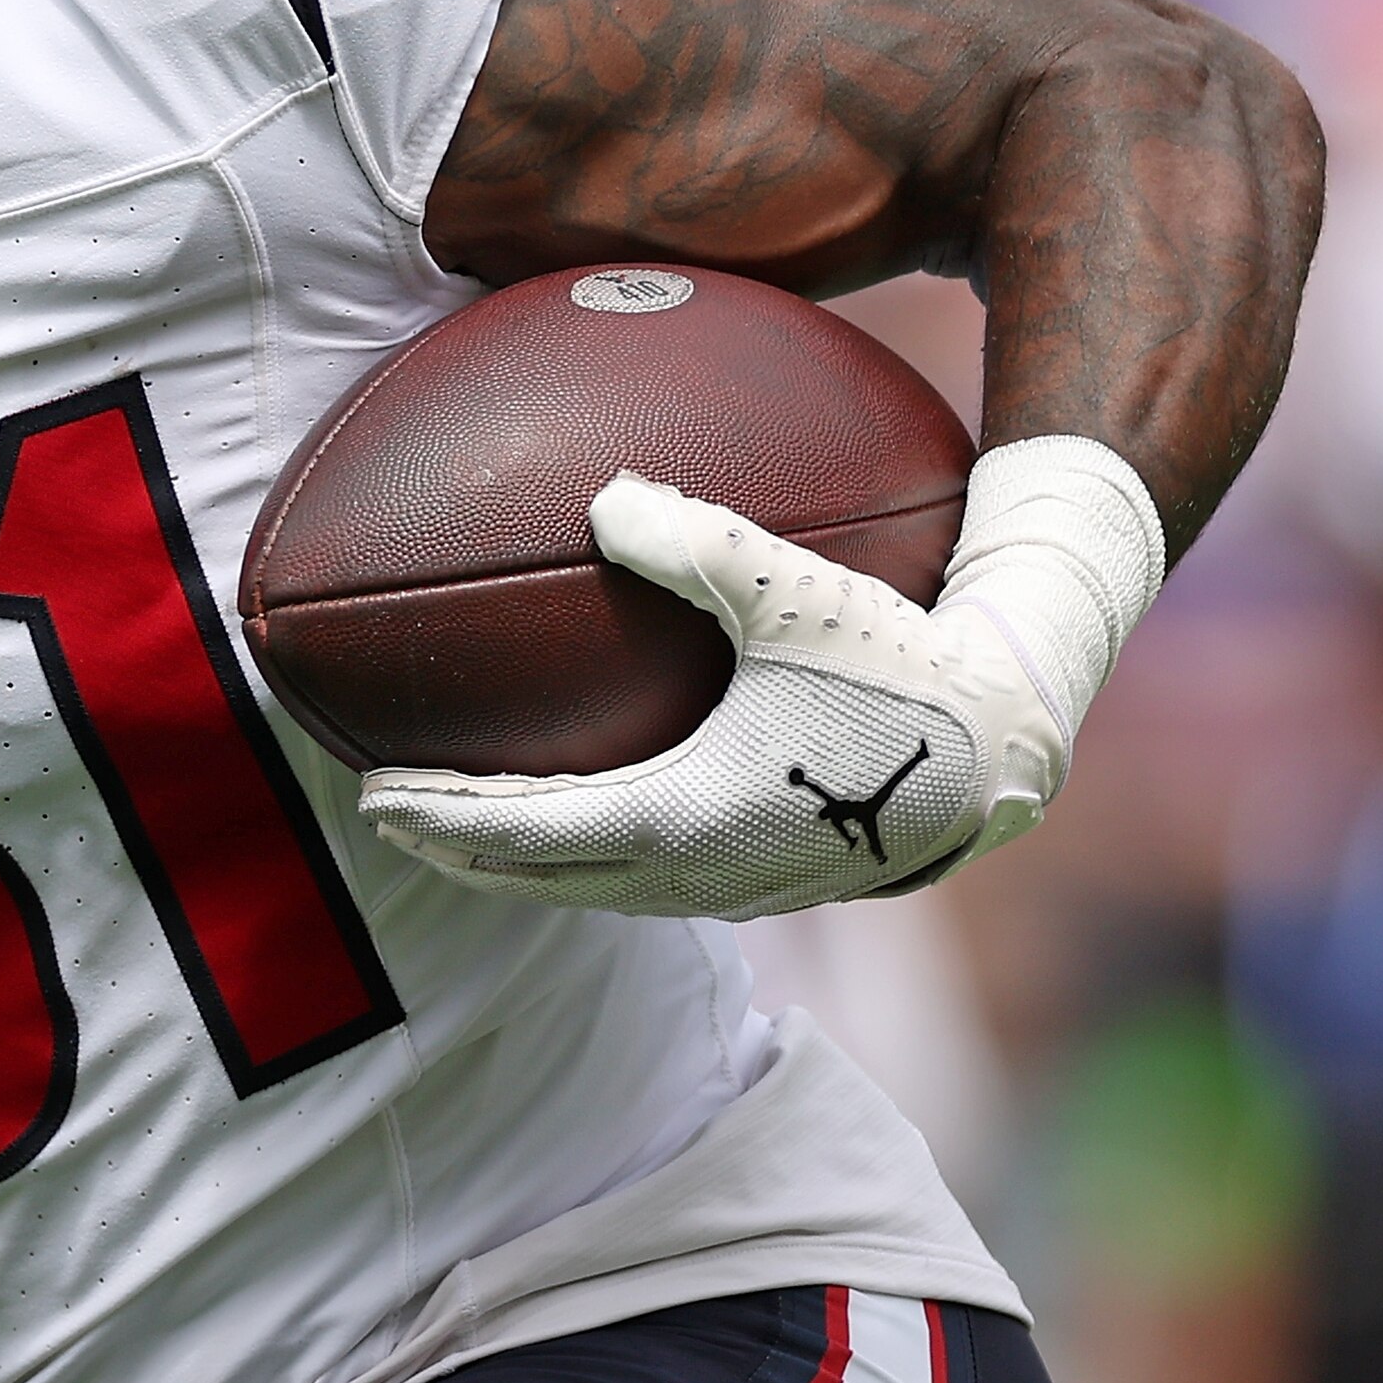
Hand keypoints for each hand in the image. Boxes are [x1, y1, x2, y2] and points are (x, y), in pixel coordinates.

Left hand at [355, 439, 1164, 920]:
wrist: (1009, 752)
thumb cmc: (906, 669)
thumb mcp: (795, 593)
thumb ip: (694, 542)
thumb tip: (602, 495)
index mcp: (680, 816)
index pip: (524, 831)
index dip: (442, 817)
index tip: (373, 794)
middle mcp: (696, 872)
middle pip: (540, 877)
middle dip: (455, 848)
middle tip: (384, 815)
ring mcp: (735, 887)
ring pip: (594, 888)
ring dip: (519, 864)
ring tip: (460, 826)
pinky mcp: (770, 880)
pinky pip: (646, 879)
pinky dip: (586, 858)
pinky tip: (582, 817)